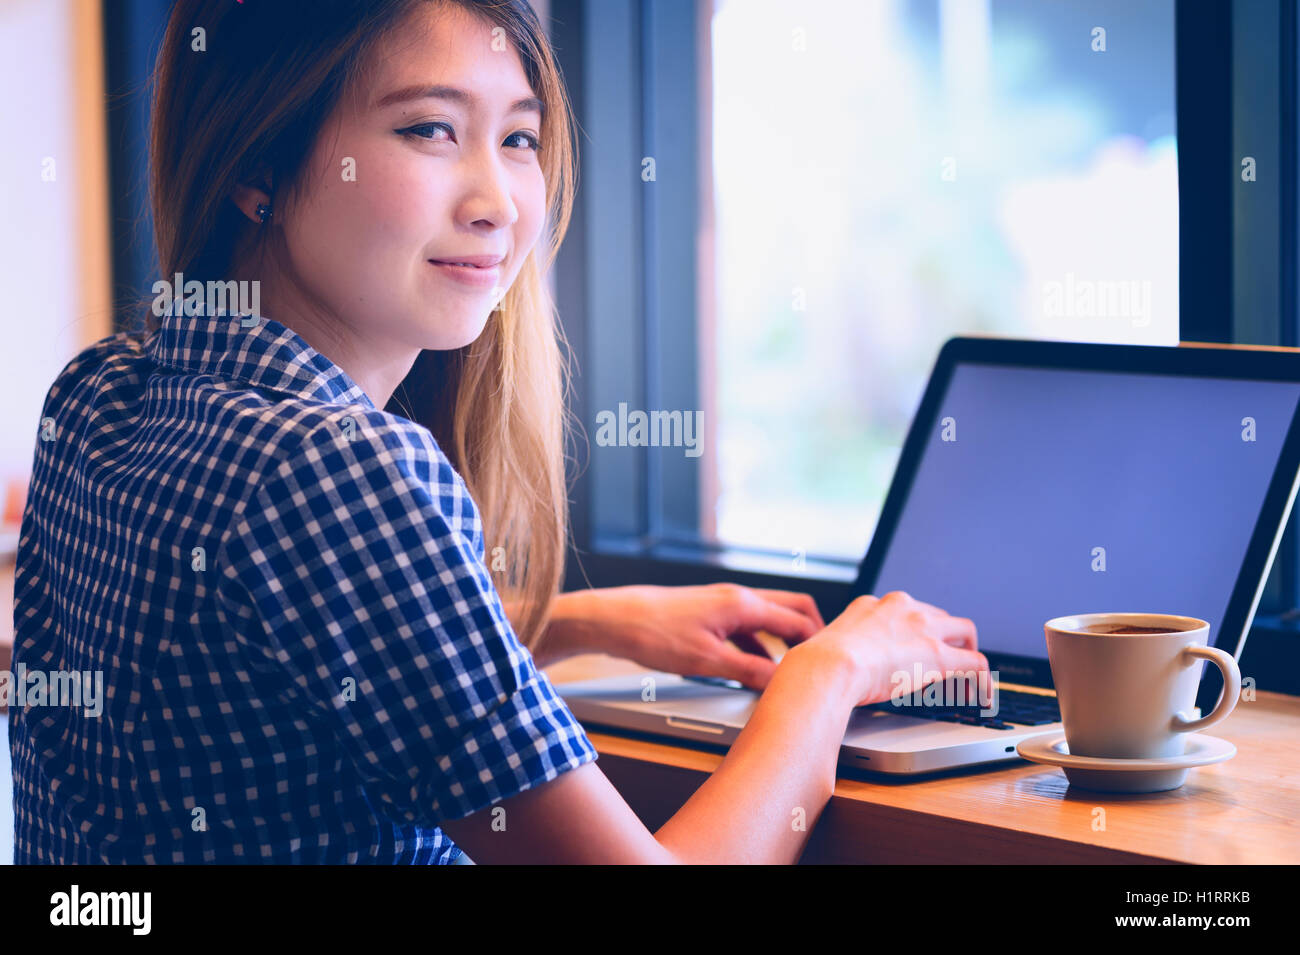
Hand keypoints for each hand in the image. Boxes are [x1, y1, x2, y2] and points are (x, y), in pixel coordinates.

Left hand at [556, 583, 825, 690]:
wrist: (614, 620)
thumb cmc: (654, 633)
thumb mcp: (707, 661)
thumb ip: (748, 671)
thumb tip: (780, 682)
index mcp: (743, 604)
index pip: (798, 620)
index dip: (818, 643)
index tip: (828, 665)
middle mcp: (737, 598)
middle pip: (790, 610)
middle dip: (808, 635)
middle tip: (818, 662)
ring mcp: (723, 603)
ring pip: (767, 620)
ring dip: (780, 643)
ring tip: (787, 673)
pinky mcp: (709, 613)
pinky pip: (745, 627)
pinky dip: (757, 646)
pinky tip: (751, 669)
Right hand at [793, 590, 987, 707]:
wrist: (829, 666)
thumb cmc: (819, 664)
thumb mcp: (827, 647)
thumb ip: (835, 651)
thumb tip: (817, 668)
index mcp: (873, 605)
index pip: (906, 612)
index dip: (915, 632)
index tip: (914, 648)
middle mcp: (901, 608)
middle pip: (938, 617)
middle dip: (945, 638)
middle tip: (946, 661)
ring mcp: (922, 628)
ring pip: (963, 632)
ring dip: (967, 653)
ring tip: (968, 677)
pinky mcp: (938, 654)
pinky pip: (975, 663)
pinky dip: (981, 680)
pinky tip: (981, 694)